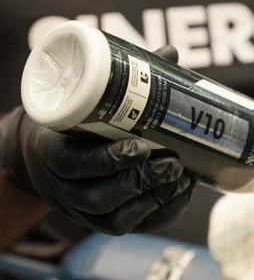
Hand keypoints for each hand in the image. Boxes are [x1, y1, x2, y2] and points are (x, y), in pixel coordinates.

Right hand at [0, 45, 193, 234]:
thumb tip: (170, 53)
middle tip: (173, 162)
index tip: (140, 146)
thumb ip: (124, 79)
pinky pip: (130, 226)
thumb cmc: (72, 124)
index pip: (74, 164)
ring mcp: (82, 210)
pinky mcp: (101, 222)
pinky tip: (181, 194)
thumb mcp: (83, 101)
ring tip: (182, 177)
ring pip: (117, 217)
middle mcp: (64, 188)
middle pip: (100, 195)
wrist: (45, 159)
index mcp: (52, 153)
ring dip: (154, 199)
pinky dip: (159, 214)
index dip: (108, 160)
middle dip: (142, 181)